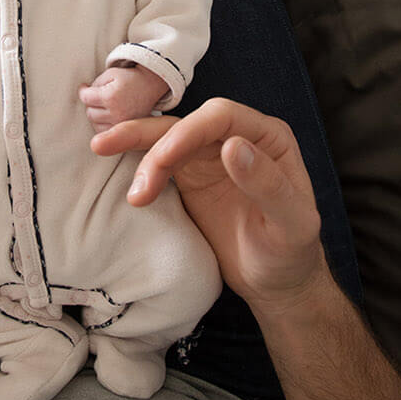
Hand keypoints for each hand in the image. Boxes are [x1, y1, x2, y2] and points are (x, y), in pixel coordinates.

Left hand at [78, 64, 167, 127]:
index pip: (86, 98)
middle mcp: (117, 113)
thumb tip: (84, 95)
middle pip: (90, 113)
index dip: (83, 91)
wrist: (150, 85)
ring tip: (103, 105)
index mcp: (111, 97)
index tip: (84, 87)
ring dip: (95, 115)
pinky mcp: (126, 129)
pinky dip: (102, 125)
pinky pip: (105, 132)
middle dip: (91, 103)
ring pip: (95, 124)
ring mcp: (122, 123)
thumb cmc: (129, 78)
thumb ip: (95, 84)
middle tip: (98, 95)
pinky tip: (106, 115)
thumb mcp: (111, 73)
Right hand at [90, 97, 327, 316]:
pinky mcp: (190, 177)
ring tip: (108, 162)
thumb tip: (231, 145)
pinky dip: (137, 164)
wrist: (275, 282)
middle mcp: (237, 137)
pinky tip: (116, 168)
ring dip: (137, 151)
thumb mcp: (292, 224)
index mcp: (268, 137)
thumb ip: (267, 184)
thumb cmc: (292, 252)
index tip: (164, 158)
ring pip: (167, 139)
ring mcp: (210, 156)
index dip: (188, 131)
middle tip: (128, 171)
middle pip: (187, 124)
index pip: (221, 117)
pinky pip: (159, 160)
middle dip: (153, 141)